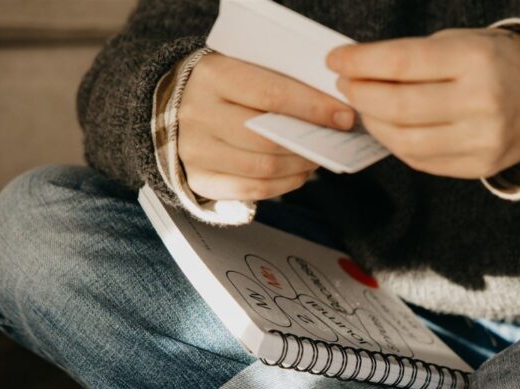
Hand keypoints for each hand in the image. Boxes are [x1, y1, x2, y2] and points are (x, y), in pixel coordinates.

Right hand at [178, 52, 355, 199]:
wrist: (175, 105)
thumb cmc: (225, 86)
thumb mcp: (243, 68)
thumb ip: (280, 81)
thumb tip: (333, 106)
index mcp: (212, 76)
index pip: (272, 95)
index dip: (313, 108)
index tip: (344, 116)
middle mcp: (198, 114)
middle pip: (267, 137)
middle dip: (309, 141)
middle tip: (335, 140)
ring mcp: (195, 150)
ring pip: (263, 167)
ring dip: (300, 165)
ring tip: (317, 156)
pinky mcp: (200, 179)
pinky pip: (252, 190)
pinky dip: (284, 185)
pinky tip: (299, 173)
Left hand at [327, 29, 519, 178]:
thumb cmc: (500, 64)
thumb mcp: (463, 43)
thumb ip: (414, 57)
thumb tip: (358, 70)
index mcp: (476, 60)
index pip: (402, 61)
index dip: (361, 62)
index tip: (336, 60)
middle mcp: (481, 102)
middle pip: (398, 105)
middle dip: (361, 94)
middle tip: (346, 84)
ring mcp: (482, 140)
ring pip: (404, 140)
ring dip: (374, 123)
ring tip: (365, 107)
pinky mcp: (479, 166)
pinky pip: (421, 160)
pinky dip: (396, 144)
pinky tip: (389, 128)